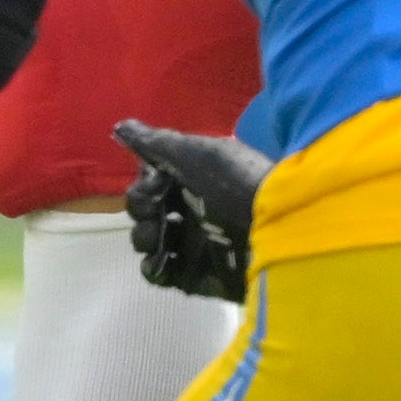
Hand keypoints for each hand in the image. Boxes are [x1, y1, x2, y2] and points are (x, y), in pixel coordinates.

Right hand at [116, 120, 268, 302]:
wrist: (280, 228)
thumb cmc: (238, 183)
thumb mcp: (199, 154)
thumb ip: (157, 143)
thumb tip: (120, 126)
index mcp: (195, 179)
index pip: (153, 181)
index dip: (143, 183)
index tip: (153, 184)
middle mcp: (195, 208)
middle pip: (147, 211)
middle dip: (140, 210)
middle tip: (155, 212)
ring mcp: (198, 243)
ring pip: (151, 242)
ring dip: (144, 238)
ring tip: (159, 238)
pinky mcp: (201, 274)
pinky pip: (164, 274)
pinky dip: (154, 269)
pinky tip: (161, 262)